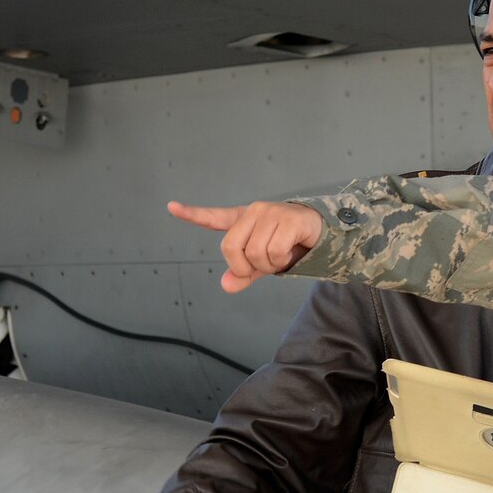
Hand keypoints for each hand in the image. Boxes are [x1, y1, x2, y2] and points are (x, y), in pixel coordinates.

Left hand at [168, 200, 324, 292]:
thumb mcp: (262, 263)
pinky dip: (281, 261)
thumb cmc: (288, 244)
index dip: (192, 214)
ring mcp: (271, 213)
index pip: (214, 217)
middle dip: (246, 266)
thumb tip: (227, 285)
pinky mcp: (289, 219)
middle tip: (263, 265)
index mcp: (243, 220)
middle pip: (231, 248)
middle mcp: (254, 212)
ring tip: (281, 256)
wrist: (321, 233)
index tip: (171, 206)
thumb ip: (243, 273)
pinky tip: (291, 250)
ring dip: (269, 265)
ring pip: (255, 253)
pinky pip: (274, 252)